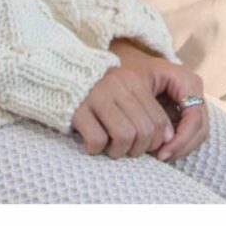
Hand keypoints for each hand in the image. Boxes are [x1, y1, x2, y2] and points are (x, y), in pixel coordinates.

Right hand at [70, 43, 196, 161]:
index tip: (146, 148)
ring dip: (119, 151)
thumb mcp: (123, 91)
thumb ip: (145, 110)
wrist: (56, 75)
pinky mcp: (77, 110)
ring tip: (110, 149)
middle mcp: (118, 87)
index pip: (158, 120)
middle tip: (127, 151)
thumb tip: (169, 139)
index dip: (156, 141)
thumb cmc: (96, 90)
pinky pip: (97, 140)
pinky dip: (96, 149)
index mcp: (133, 82)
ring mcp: (97, 97)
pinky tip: (91, 144)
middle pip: (144, 131)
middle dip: (138, 149)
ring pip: (124, 136)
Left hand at [119, 42, 211, 163]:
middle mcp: (195, 91)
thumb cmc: (130, 71)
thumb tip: (166, 139)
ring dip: (181, 148)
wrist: (128, 63)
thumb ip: (151, 110)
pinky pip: (190, 133)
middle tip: (161, 157)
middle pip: (200, 128)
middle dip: (182, 146)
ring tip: (160, 155)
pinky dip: (178, 145)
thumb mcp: (136, 85)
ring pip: (198, 134)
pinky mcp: (187, 111)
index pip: (194, 117)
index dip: (182, 138)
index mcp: (187, 81)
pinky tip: (161, 150)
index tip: (162, 152)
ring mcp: (193, 102)